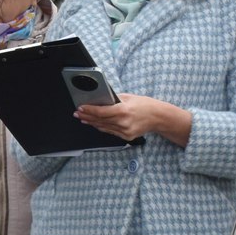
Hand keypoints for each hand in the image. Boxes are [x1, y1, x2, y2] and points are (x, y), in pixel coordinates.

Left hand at [75, 94, 190, 144]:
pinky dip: (102, 127)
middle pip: (100, 121)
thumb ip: (113, 99)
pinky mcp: (126, 137)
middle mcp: (123, 123)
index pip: (101, 112)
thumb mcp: (128, 97)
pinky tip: (95, 124)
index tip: (80, 107)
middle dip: (87, 117)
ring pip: (103, 127)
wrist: (158, 117)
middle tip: (77, 113)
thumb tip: (99, 99)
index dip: (89, 110)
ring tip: (83, 118)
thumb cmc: (144, 104)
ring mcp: (125, 131)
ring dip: (92, 123)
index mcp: (123, 110)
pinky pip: (110, 132)